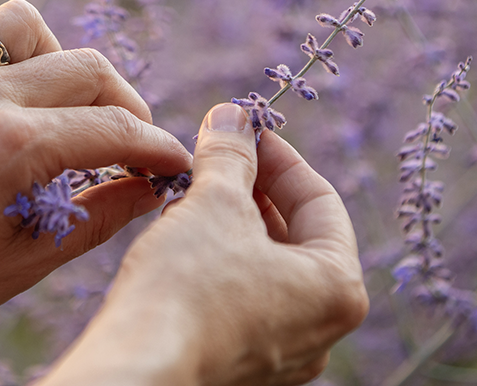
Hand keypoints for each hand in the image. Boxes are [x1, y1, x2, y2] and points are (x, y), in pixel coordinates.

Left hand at [0, 0, 191, 342]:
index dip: (156, 147)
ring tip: (55, 102)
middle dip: (123, 106)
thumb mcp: (23, 262)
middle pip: (87, 68)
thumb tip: (151, 189)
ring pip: (24, 23)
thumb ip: (98, 216)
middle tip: (124, 141)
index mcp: (12, 148)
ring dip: (56, 58)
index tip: (171, 162)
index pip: (114, 131)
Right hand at [39, 102, 367, 385]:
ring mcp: (283, 352)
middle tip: (215, 153)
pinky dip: (220, 258)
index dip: (277, 155)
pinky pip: (243, 296)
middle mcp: (321, 327)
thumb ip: (230, 154)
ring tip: (191, 191)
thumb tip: (234, 116)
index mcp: (337, 287)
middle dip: (252, 187)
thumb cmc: (186, 289)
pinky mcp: (244, 363)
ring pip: (265, 264)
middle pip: (294, 233)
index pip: (319, 199)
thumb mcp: (214, 203)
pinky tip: (183, 235)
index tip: (244, 128)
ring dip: (232, 220)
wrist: (139, 367)